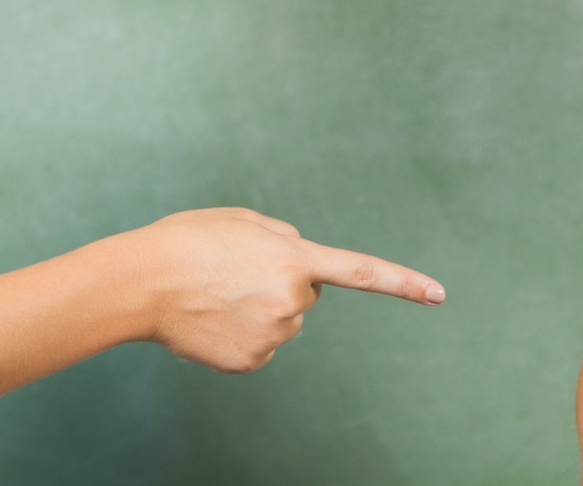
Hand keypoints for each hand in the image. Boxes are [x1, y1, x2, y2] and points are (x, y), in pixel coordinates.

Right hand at [126, 207, 444, 373]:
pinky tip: (211, 321)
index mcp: (295, 257)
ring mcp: (275, 335)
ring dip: (257, 309)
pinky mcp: (254, 362)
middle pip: (304, 295)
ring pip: (281, 322)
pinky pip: (260, 346)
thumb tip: (299, 262)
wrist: (143, 283)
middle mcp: (293, 300)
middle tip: (234, 272)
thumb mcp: (242, 220)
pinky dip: (240, 336)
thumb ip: (283, 236)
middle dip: (280, 284)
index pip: (362, 271)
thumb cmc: (188, 242)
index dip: (404, 283)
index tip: (440, 295)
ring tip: (216, 295)